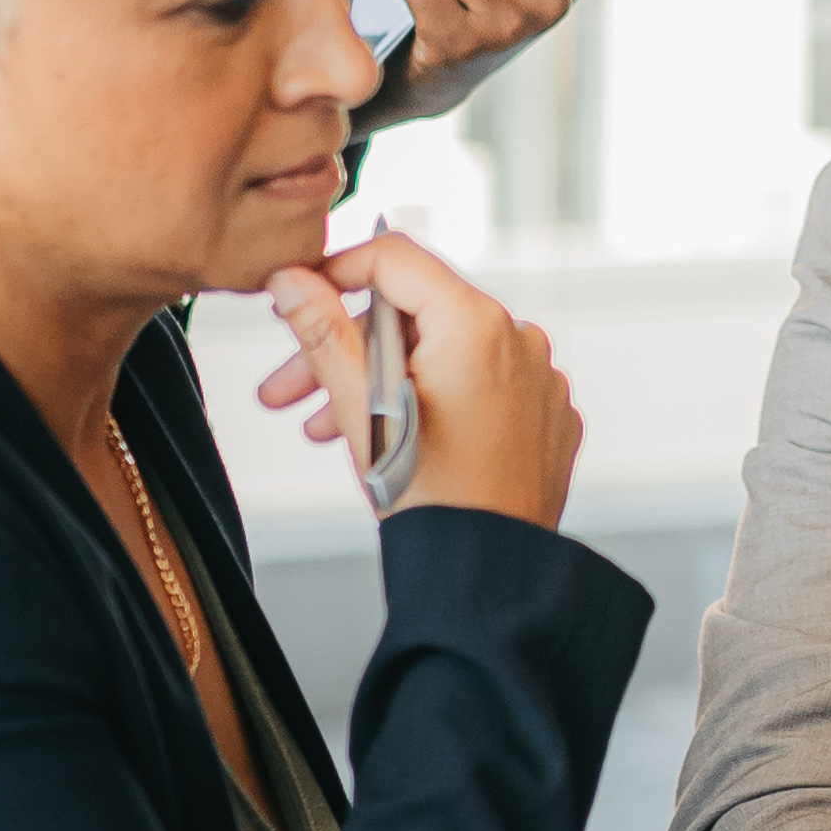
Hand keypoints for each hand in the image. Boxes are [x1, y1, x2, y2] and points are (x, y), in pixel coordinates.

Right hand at [263, 229, 574, 526]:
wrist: (488, 573)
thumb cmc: (430, 497)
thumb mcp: (361, 407)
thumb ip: (324, 333)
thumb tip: (291, 279)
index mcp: (477, 323)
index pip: (396, 258)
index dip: (336, 272)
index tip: (295, 299)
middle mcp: (519, 338)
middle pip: (414, 315)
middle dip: (344, 347)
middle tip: (286, 388)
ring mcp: (538, 377)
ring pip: (441, 354)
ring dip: (378, 381)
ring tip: (321, 427)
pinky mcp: (544, 413)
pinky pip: (478, 386)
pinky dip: (431, 401)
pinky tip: (387, 439)